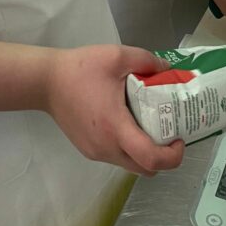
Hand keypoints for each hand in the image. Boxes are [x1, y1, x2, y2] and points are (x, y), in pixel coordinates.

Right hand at [45, 45, 184, 175]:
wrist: (46, 80)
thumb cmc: (81, 69)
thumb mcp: (116, 56)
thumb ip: (146, 60)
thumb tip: (168, 70)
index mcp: (115, 127)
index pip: (151, 158)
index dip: (172, 156)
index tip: (179, 138)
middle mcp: (106, 147)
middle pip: (144, 168)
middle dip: (163, 157)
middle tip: (168, 132)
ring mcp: (95, 152)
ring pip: (130, 164)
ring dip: (144, 151)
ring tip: (148, 123)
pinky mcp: (87, 149)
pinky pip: (116, 156)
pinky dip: (128, 147)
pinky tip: (125, 121)